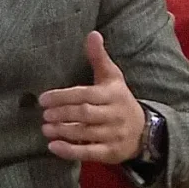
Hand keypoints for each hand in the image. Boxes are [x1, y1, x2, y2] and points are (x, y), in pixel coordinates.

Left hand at [38, 31, 145, 163]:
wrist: (145, 131)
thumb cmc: (120, 99)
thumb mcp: (113, 77)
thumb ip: (99, 57)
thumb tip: (92, 34)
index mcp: (113, 94)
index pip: (86, 94)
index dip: (63, 96)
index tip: (43, 98)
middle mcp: (114, 115)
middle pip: (85, 114)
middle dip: (62, 114)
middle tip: (44, 114)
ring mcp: (114, 135)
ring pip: (86, 134)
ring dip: (63, 132)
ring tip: (45, 129)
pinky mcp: (111, 153)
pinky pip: (89, 153)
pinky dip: (70, 151)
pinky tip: (53, 147)